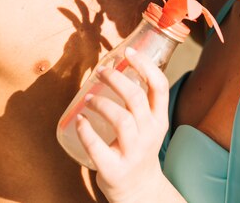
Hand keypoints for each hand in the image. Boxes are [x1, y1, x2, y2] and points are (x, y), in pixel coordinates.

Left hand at [76, 47, 170, 202]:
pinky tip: (80, 120)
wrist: (139, 191)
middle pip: (136, 98)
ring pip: (120, 119)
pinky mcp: (115, 170)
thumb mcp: (149, 124)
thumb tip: (117, 64)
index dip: (145, 65)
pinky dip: (86, 131)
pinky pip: (98, 147)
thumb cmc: (139, 148)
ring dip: (100, 102)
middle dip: (116, 79)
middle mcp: (150, 134)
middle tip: (101, 71)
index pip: (160, 86)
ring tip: (88, 97)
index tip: (128, 51)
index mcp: (159, 119)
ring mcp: (133, 153)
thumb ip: (140, 100)